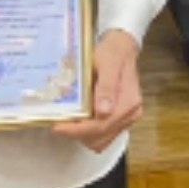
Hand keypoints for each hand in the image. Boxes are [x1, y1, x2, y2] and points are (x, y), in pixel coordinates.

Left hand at [54, 30, 144, 151]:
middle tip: (58, 123)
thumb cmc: (112, 53)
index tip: (58, 127)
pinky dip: (87, 132)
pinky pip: (102, 135)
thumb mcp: (107, 64)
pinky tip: (78, 120)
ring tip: (67, 121)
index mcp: (128, 103)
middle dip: (77, 133)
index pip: (102, 126)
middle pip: (100, 137)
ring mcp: (126, 118)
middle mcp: (130, 114)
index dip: (78, 130)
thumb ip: (106, 87)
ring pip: (100, 140)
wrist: (121, 48)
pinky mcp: (120, 119)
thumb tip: (103, 112)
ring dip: (82, 134)